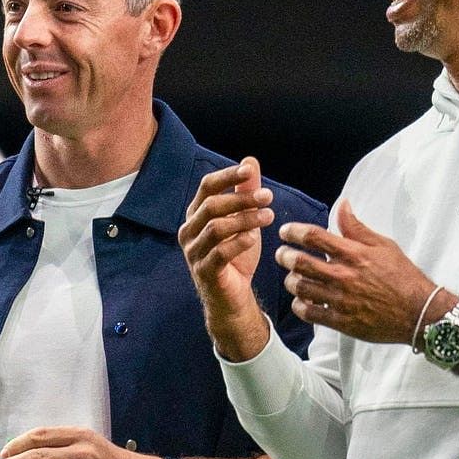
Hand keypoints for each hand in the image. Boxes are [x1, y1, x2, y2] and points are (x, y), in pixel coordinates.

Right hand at [180, 158, 275, 360]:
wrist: (232, 296)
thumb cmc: (236, 256)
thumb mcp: (244, 220)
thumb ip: (245, 192)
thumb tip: (250, 161)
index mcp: (195, 215)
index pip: (206, 187)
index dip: (227, 176)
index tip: (249, 171)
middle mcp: (189, 231)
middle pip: (211, 205)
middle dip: (241, 198)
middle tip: (268, 197)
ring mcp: (194, 253)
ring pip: (216, 227)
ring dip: (245, 219)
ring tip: (269, 216)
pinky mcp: (204, 271)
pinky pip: (219, 253)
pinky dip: (238, 243)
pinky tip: (254, 238)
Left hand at [274, 200, 442, 343]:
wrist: (419, 313)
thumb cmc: (403, 277)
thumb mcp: (383, 245)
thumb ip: (357, 227)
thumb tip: (342, 205)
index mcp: (354, 254)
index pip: (314, 236)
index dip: (293, 231)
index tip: (286, 232)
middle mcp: (344, 276)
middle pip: (300, 261)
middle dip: (285, 255)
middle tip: (282, 254)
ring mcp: (341, 300)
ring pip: (300, 287)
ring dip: (291, 280)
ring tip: (292, 277)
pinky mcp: (341, 322)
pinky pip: (309, 313)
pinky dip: (300, 305)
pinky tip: (302, 300)